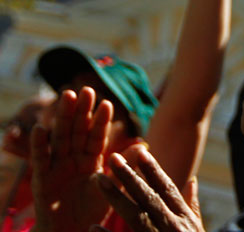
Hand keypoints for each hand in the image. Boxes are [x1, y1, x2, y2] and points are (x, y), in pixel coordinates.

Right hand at [30, 88, 112, 231]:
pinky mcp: (42, 181)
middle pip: (78, 131)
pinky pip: (40, 161)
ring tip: (67, 96)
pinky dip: (39, 145)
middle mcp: (73, 160)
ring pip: (60, 138)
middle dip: (82, 111)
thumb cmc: (92, 212)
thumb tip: (144, 146)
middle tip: (87, 89)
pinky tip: (40, 129)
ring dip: (63, 118)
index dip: (101, 121)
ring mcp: (57, 168)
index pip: (97, 137)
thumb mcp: (112, 189)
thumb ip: (124, 169)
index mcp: (90, 160)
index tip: (107, 102)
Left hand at [91, 147, 203, 231]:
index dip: (154, 170)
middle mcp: (173, 227)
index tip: (141, 152)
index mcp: (184, 219)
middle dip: (130, 176)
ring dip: (116, 196)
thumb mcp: (198, 229)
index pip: (167, 189)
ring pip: (135, 216)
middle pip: (149, 197)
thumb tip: (191, 181)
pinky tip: (92, 228)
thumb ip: (192, 205)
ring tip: (98, 179)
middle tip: (113, 157)